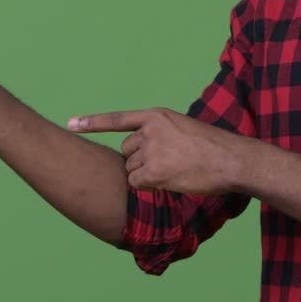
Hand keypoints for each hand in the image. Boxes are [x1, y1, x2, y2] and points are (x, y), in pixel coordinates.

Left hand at [68, 108, 250, 196]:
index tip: (70, 124)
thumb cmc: (211, 147)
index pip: (118, 119)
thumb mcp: (182, 127)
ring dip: (147, 175)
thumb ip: (159, 133)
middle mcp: (150, 130)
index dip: (92, 123)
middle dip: (140, 161)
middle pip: (127, 152)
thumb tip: (138, 151)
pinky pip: (136, 183)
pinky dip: (149, 186)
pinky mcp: (153, 171)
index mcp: (156, 115)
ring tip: (175, 169)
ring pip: (131, 169)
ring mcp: (151, 150)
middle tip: (169, 162)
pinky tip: (170, 180)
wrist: (230, 159)